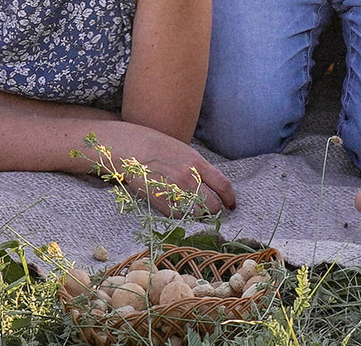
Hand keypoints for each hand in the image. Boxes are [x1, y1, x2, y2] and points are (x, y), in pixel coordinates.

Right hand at [89, 127, 237, 215]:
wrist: (129, 148)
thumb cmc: (154, 145)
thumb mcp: (182, 150)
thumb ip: (197, 167)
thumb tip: (210, 183)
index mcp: (196, 162)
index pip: (222, 185)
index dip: (229, 198)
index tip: (231, 204)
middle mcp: (189, 177)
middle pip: (212, 204)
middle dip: (215, 210)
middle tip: (213, 212)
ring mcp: (174, 190)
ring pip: (196, 213)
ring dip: (198, 215)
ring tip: (195, 213)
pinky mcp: (160, 201)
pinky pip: (177, 216)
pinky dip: (180, 216)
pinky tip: (178, 211)